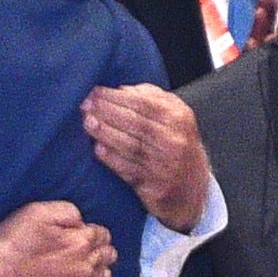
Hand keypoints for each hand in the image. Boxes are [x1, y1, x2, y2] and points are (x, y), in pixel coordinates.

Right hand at [0, 200, 112, 276]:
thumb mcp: (36, 212)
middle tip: (85, 251)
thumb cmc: (10, 245)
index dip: (94, 232)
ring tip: (80, 270)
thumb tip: (81, 222)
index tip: (84, 234)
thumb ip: (67, 211)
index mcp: (81, 243)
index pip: (103, 235)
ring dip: (95, 273)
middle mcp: (86, 270)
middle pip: (107, 258)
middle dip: (100, 251)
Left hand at [81, 85, 212, 225]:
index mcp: (178, 119)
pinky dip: (112, 159)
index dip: (116, 97)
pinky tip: (98, 149)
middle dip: (106, 112)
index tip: (95, 92)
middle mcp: (174, 141)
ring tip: (87, 123)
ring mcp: (165, 165)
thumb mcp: (175, 116)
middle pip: (135, 123)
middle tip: (85, 105)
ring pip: (131, 146)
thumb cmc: (176, 143)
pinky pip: (129, 171)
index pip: (144, 103)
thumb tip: (122, 90)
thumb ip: (153, 98)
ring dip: (105, 133)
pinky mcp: (155, 187)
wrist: (192, 186)